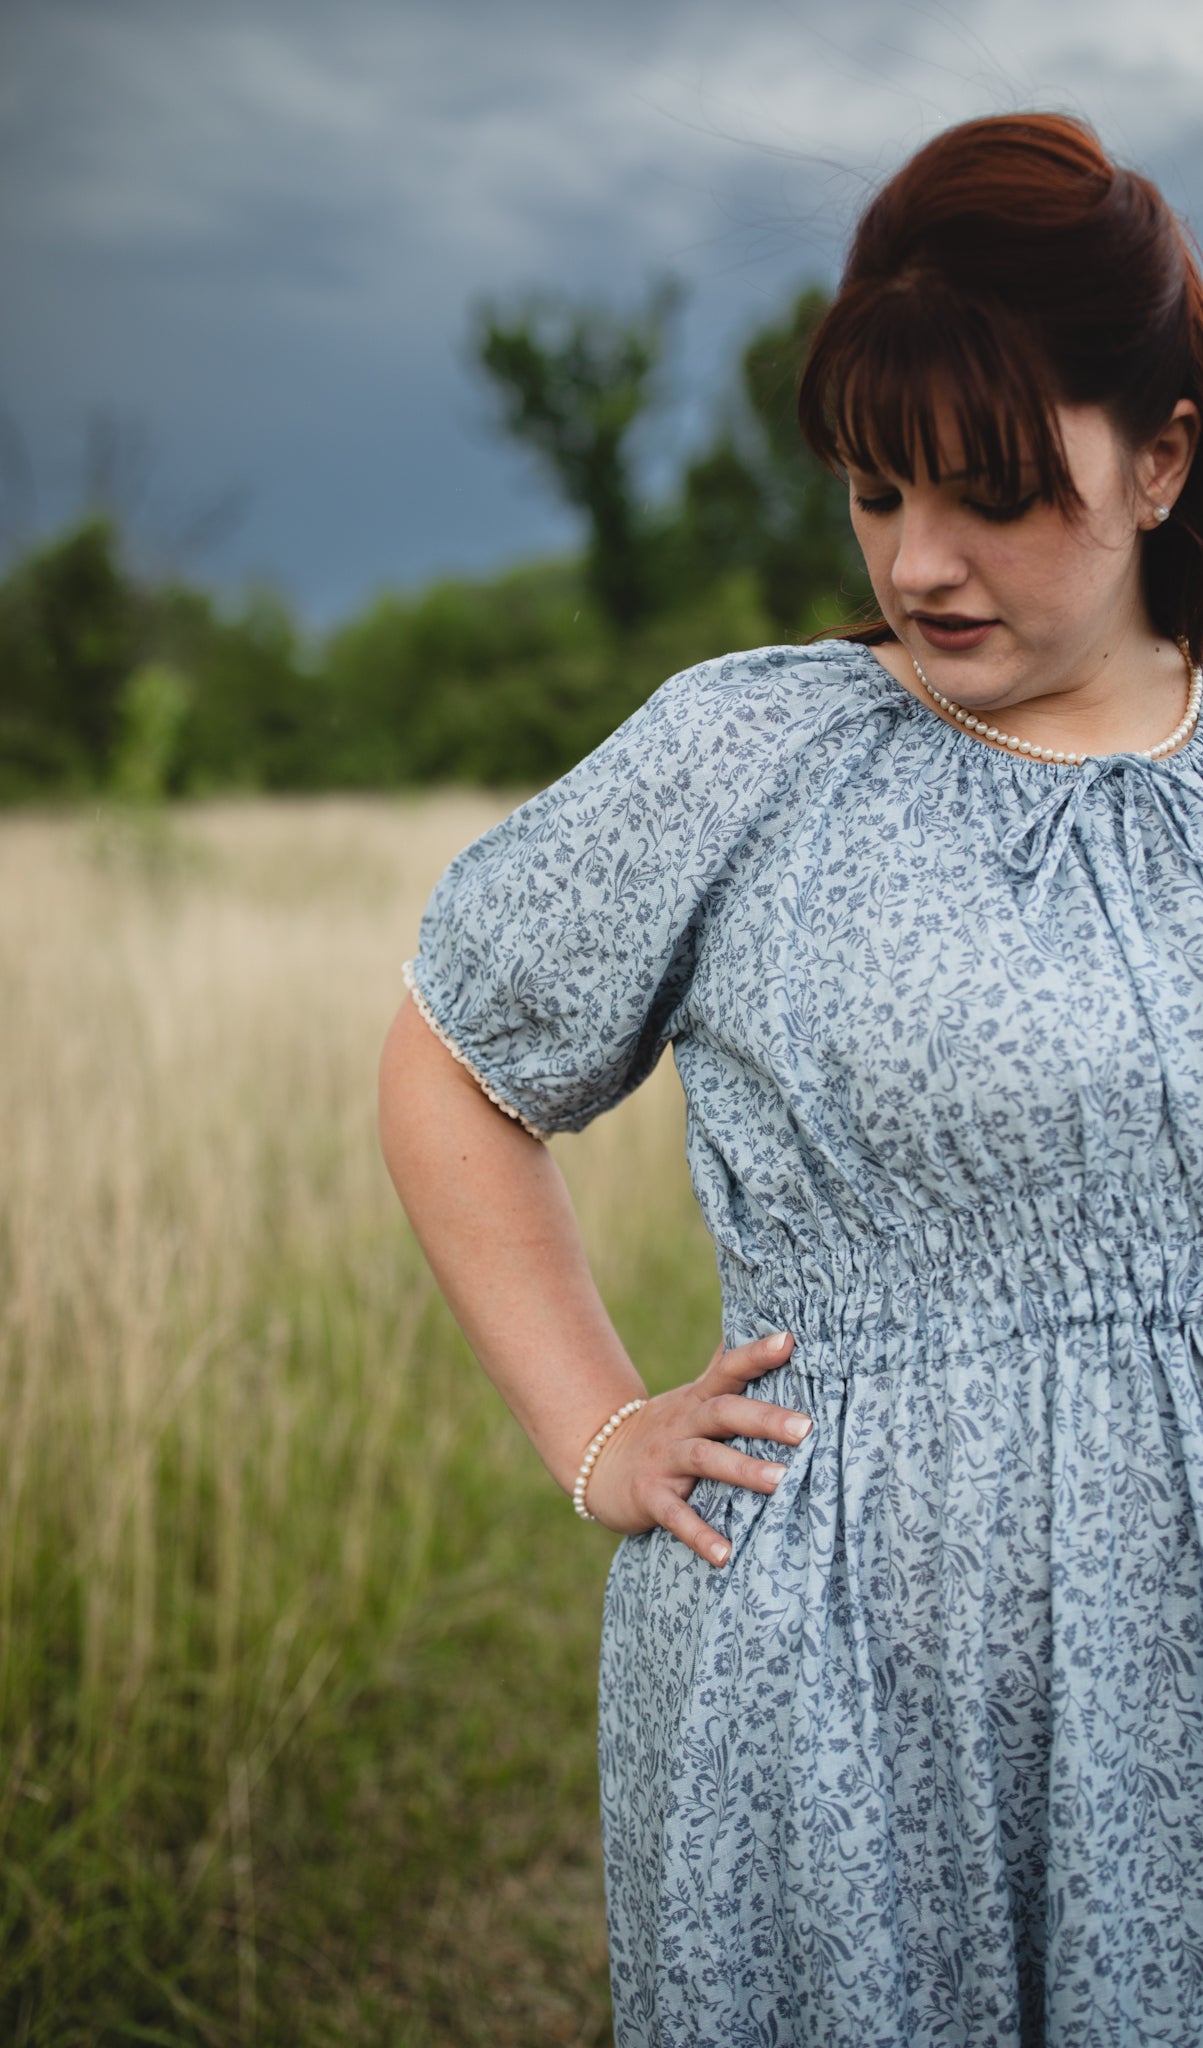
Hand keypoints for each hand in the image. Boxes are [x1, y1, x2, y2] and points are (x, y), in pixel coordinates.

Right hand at [580, 1331, 811, 1567]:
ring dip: (742, 1471)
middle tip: (805, 1428)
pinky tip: (725, 1555)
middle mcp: (682, 1424)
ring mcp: (664, 1460)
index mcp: (697, 1399)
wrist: (599, 1462)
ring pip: (704, 1459)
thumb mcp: (691, 1396)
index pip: (729, 1369)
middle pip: (723, 1412)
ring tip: (781, 1482)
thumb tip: (768, 1332)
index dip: (756, 1354)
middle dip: (763, 1418)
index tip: (789, 1341)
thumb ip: (723, 1368)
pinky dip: (700, 1535)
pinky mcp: (649, 1495)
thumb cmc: (665, 1428)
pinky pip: (676, 1516)